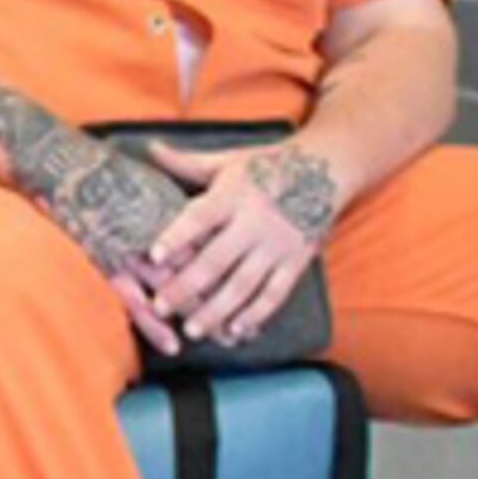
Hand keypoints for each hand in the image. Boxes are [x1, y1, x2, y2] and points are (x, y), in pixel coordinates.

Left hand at [143, 139, 337, 346]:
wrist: (328, 167)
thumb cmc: (266, 165)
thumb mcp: (227, 160)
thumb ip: (187, 163)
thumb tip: (149, 148)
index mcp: (233, 195)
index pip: (200, 217)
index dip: (176, 236)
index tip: (152, 255)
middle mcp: (255, 222)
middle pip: (216, 259)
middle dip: (186, 286)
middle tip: (160, 307)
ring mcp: (278, 245)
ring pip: (244, 284)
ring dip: (217, 310)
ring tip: (191, 330)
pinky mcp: (297, 261)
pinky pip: (276, 293)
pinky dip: (257, 314)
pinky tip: (236, 331)